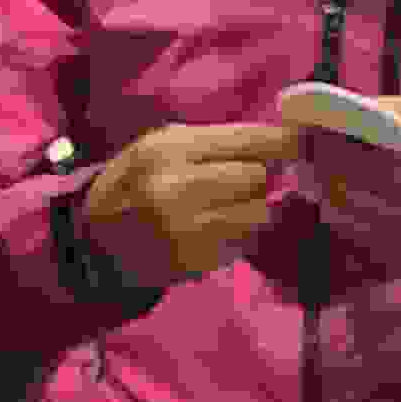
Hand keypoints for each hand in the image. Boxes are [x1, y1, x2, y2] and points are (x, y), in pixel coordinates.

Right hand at [79, 121, 297, 288]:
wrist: (93, 243)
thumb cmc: (136, 184)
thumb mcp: (163, 147)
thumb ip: (221, 143)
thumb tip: (286, 142)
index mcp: (167, 150)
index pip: (249, 140)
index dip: (285, 140)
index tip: (307, 139)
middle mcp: (176, 189)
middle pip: (258, 176)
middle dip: (259, 176)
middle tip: (241, 179)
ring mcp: (187, 230)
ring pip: (260, 212)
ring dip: (253, 207)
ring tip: (222, 206)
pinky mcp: (198, 262)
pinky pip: (246, 240)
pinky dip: (240, 233)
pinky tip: (212, 229)